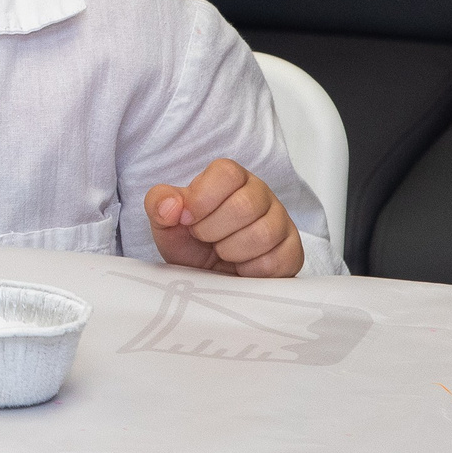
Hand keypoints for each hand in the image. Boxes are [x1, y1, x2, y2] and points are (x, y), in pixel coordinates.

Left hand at [144, 159, 304, 277]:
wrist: (210, 279)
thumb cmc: (191, 243)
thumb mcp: (166, 223)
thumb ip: (159, 204)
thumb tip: (171, 206)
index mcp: (231, 178)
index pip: (226, 173)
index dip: (201, 199)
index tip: (186, 219)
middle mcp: (260, 194)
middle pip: (245, 206)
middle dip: (213, 230)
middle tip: (204, 239)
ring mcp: (281, 222)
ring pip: (263, 234)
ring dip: (231, 251)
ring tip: (222, 252)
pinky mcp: (292, 252)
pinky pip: (276, 261)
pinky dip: (249, 270)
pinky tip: (239, 267)